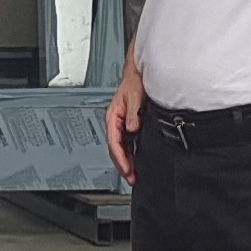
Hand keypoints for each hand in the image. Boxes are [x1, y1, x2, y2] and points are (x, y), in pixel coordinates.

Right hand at [106, 61, 146, 182]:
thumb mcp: (134, 95)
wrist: (138, 73)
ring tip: (132, 173)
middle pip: (115, 148)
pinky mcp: (128, 124)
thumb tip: (131, 128)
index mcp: (113, 116)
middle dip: (122, 165)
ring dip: (125, 161)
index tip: (127, 170)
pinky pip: (126, 142)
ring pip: (120, 147)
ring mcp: (122, 123)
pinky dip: (129, 153)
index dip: (120, 158)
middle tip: (131, 177)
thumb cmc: (134, 81)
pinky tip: (135, 159)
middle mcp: (116, 121)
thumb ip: (132, 112)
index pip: (114, 142)